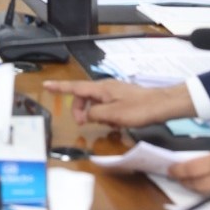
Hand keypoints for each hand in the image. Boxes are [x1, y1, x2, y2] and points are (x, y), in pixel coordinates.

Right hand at [42, 80, 195, 126]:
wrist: (162, 105)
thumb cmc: (138, 109)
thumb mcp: (113, 114)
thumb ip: (94, 114)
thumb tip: (87, 115)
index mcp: (100, 89)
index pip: (74, 87)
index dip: (59, 87)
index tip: (46, 85)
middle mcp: (105, 87)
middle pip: (83, 97)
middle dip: (79, 109)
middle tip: (82, 124)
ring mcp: (114, 92)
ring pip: (94, 102)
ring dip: (93, 113)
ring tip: (103, 125)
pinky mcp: (122, 98)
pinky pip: (105, 105)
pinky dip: (104, 114)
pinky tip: (114, 123)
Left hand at [169, 139, 209, 205]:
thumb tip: (207, 160)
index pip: (190, 169)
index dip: (177, 170)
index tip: (170, 169)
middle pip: (194, 184)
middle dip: (183, 181)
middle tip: (176, 176)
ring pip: (205, 193)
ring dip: (195, 188)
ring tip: (189, 182)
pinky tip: (209, 188)